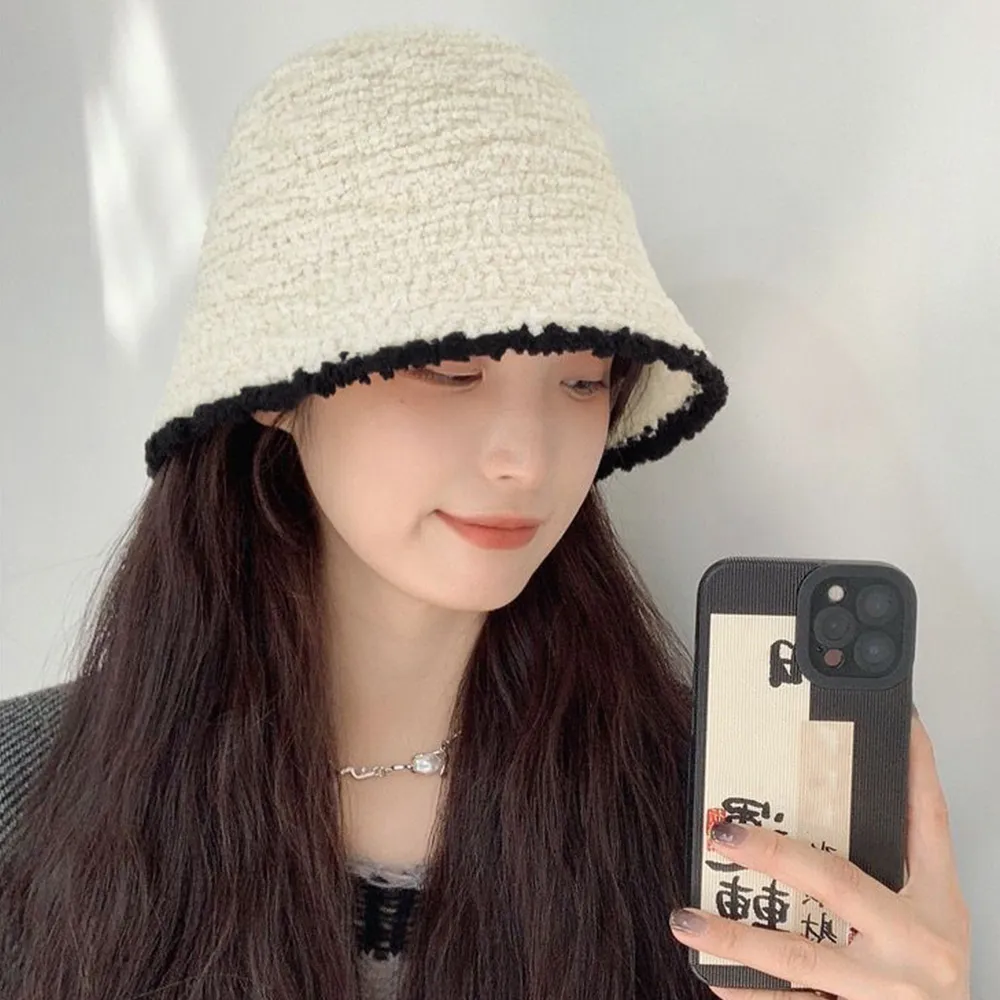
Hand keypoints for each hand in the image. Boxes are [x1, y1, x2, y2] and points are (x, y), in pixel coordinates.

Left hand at [669, 710, 971, 998]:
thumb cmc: (935, 982)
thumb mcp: (936, 919)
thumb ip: (901, 861)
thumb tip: (858, 789)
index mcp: (935, 908)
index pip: (927, 821)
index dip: (913, 767)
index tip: (892, 720)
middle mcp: (914, 946)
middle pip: (838, 884)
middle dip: (774, 854)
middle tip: (722, 832)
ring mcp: (883, 993)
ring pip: (798, 958)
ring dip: (736, 937)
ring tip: (686, 920)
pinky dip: (744, 993)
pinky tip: (709, 974)